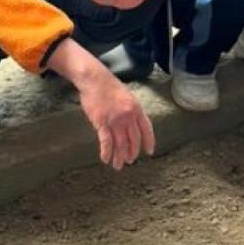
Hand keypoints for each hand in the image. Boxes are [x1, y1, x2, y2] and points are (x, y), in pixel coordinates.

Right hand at [49, 40, 154, 170]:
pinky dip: (106, 152)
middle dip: (132, 152)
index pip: (146, 129)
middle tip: (130, 161)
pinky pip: (106, 141)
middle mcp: (128, 116)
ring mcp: (115, 120)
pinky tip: (106, 159)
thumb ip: (131, 111)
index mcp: (137, 109)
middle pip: (133, 139)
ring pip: (120, 143)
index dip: (148, 142)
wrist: (94, 79)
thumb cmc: (109, 86)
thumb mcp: (127, 96)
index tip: (149, 152)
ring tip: (118, 165)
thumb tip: (132, 124)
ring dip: (119, 156)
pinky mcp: (102, 122)